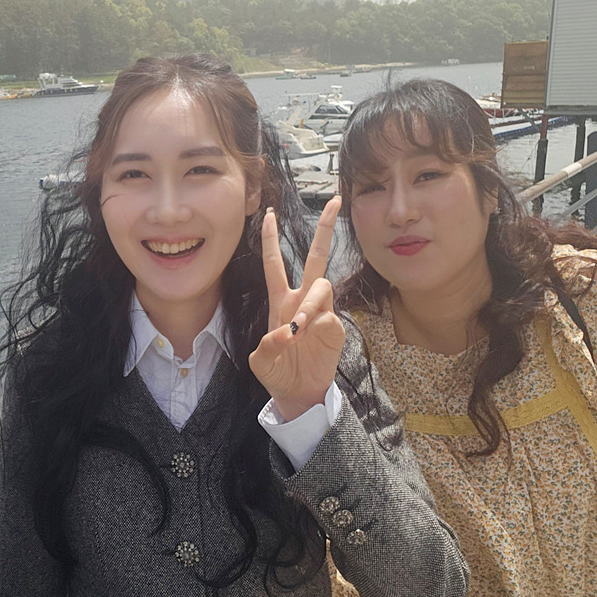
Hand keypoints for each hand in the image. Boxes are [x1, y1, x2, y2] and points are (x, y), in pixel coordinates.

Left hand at [247, 196, 344, 421]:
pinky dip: (316, 323)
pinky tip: (307, 338)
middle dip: (324, 229)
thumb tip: (286, 332)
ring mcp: (321, 311)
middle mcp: (302, 300)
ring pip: (322, 285)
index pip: (275, 263)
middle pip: (315, 257)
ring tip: (298, 327)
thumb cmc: (277, 372)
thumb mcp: (261, 360)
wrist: (298, 394)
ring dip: (309, 303)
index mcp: (280, 301)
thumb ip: (268, 345)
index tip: (270, 214)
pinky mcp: (335, 326)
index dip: (272, 239)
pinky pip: (328, 315)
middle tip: (333, 202)